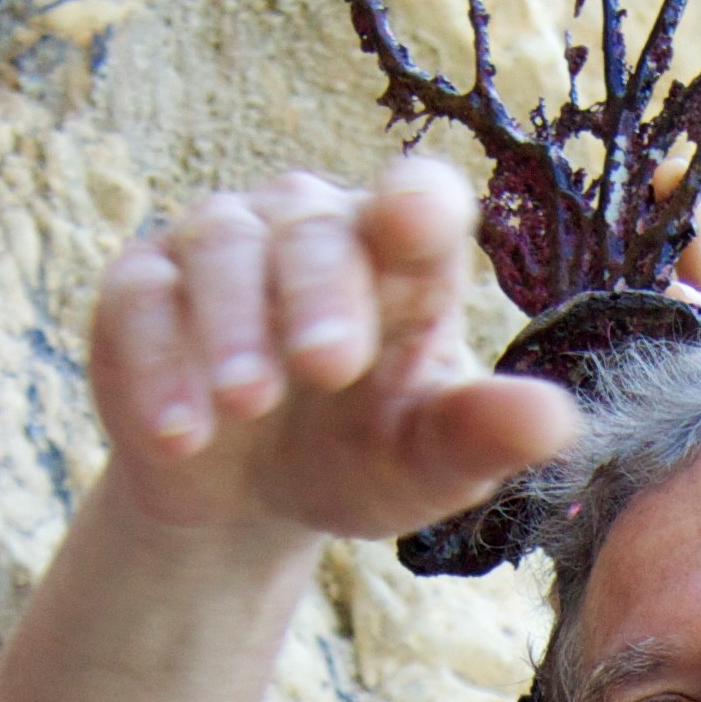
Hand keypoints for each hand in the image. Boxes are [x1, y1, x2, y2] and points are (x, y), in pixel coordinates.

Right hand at [90, 154, 577, 539]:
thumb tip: (559, 422)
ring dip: (233, 329)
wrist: (246, 502)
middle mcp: (311, 227)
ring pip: (221, 252)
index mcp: (401, 254)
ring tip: (247, 403)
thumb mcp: (426, 463)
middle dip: (319, 294)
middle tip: (328, 366)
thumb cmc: (359, 457)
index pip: (418, 199)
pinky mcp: (140, 287)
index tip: (412, 224)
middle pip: (315, 231)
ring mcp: (219, 245)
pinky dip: (157, 367)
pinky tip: (180, 433)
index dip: (416, 205)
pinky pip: (141, 304)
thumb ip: (482, 436)